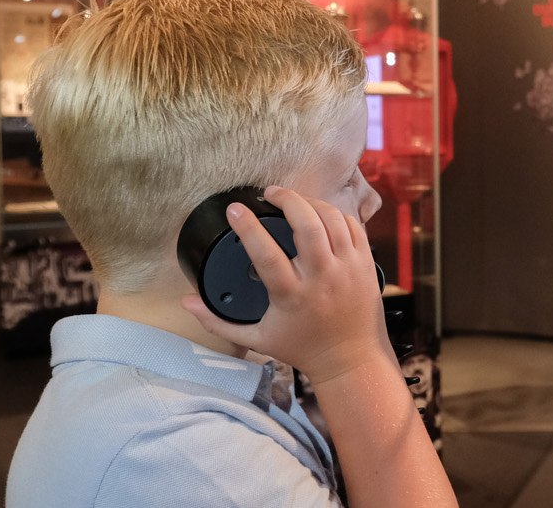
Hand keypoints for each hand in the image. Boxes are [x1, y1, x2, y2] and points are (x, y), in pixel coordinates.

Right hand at [180, 186, 392, 385]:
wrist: (351, 360)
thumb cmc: (303, 348)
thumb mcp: (257, 339)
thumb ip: (218, 322)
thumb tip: (187, 301)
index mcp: (292, 295)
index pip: (267, 254)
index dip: (248, 227)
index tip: (235, 210)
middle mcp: (322, 278)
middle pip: (307, 225)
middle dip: (288, 199)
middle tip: (271, 193)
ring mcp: (348, 269)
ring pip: (332, 219)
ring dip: (311, 203)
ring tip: (294, 201)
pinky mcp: (365, 264)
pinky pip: (353, 226)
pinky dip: (335, 214)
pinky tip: (320, 215)